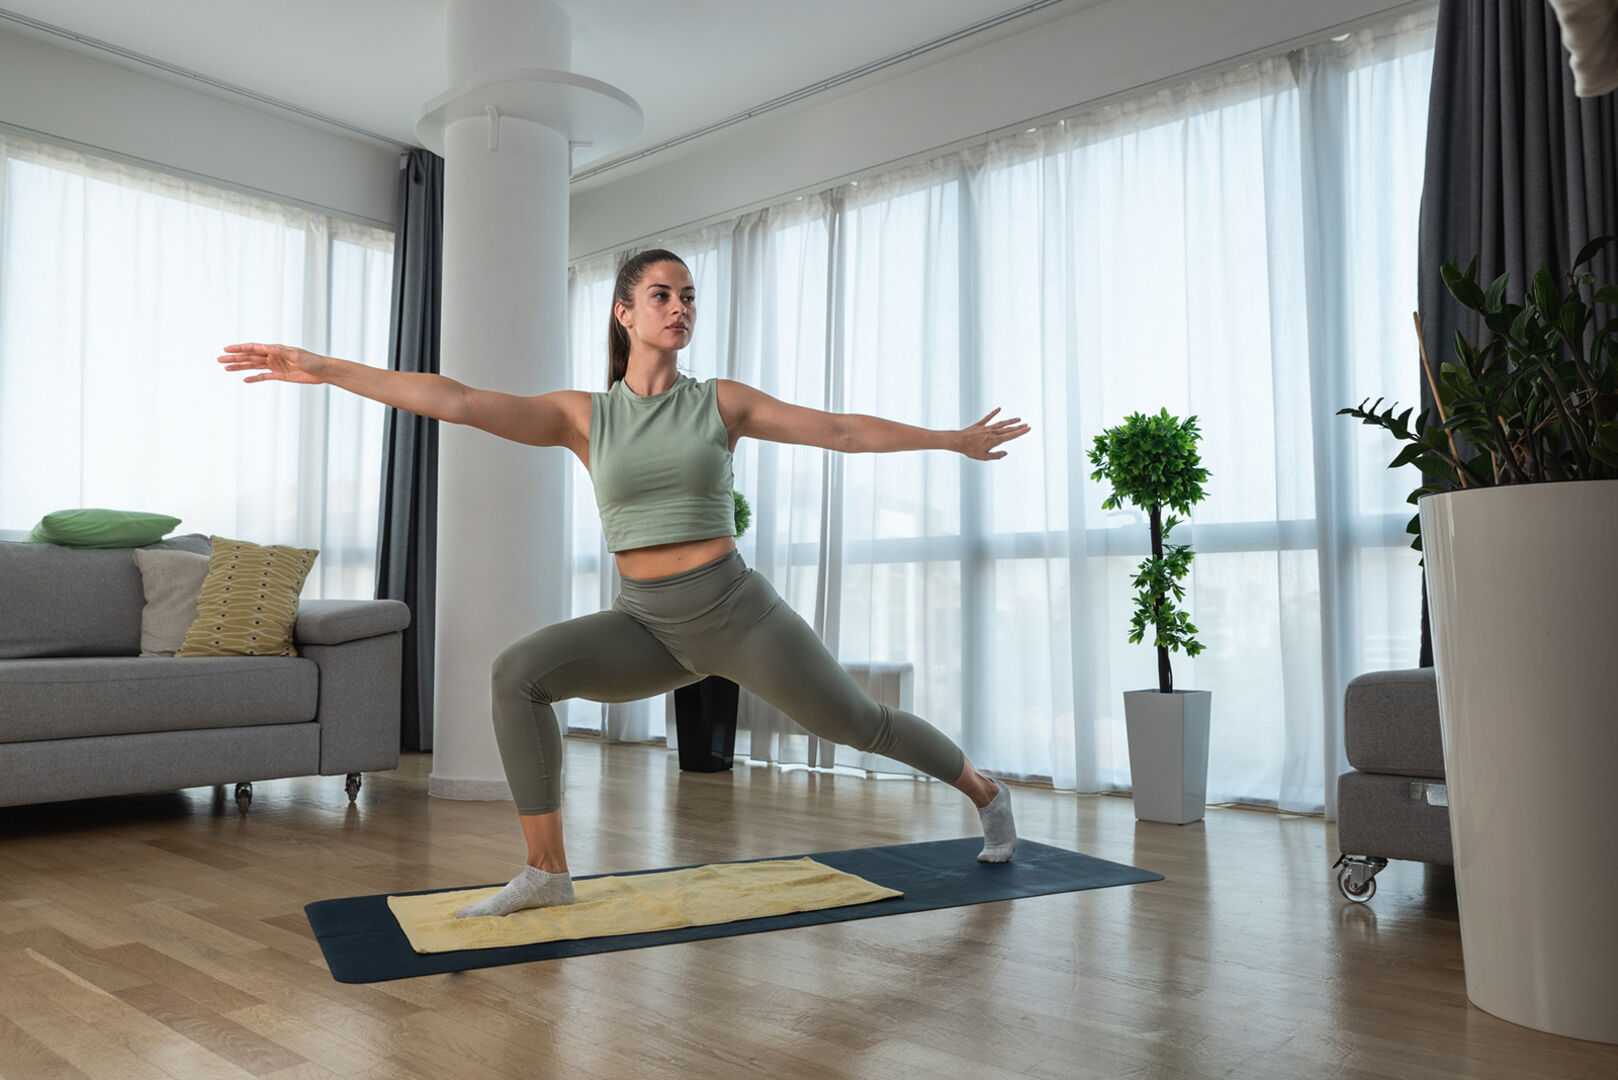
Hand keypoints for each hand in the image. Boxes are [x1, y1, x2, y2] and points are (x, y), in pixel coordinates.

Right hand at [217, 343, 333, 384]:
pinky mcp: (280, 375)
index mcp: (275, 349)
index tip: (226, 349)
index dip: (239, 348)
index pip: (253, 348)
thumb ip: (282, 352)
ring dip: (240, 367)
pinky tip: (244, 379)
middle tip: (219, 359)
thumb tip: (267, 348)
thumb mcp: (297, 355)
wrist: (323, 371)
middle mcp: (273, 356)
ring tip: (226, 368)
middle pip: (249, 357)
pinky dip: (254, 378)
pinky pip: (263, 376)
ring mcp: (275, 366)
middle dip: (234, 358)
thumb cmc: (312, 361)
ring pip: (253, 366)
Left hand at [958, 408, 1029, 459]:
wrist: (958, 441)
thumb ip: (996, 456)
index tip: (1028, 429)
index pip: (1011, 436)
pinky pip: (988, 417)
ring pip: (1001, 423)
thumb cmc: (970, 450)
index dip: (1020, 432)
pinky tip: (999, 408)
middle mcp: (992, 432)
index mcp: (994, 441)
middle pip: (1008, 429)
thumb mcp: (984, 457)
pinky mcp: (980, 424)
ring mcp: (986, 427)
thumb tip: (1006, 453)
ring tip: (1019, 419)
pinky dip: (994, 413)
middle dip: (1019, 427)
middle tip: (1027, 425)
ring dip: (1010, 421)